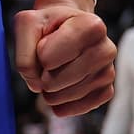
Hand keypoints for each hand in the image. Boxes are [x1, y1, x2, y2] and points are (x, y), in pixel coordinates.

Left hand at [14, 0, 115, 116]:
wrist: (66, 27)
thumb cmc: (47, 25)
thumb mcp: (27, 26)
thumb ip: (25, 56)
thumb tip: (38, 87)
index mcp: (92, 26)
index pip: (46, 58)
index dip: (38, 52)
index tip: (47, 40)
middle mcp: (107, 49)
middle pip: (54, 81)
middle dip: (42, 74)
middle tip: (49, 59)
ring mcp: (109, 72)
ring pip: (63, 96)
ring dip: (50, 89)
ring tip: (55, 70)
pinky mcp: (107, 91)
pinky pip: (77, 108)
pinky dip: (62, 103)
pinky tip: (60, 89)